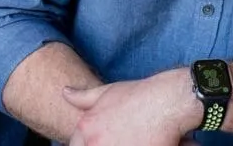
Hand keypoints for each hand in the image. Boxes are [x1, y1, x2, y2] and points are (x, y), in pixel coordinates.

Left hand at [62, 67, 203, 145]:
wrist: (167, 101)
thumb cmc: (140, 95)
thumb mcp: (107, 92)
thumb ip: (83, 97)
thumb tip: (65, 92)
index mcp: (86, 128)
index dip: (87, 145)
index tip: (104, 141)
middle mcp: (95, 143)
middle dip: (104, 145)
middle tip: (119, 140)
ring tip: (131, 141)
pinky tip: (139, 144)